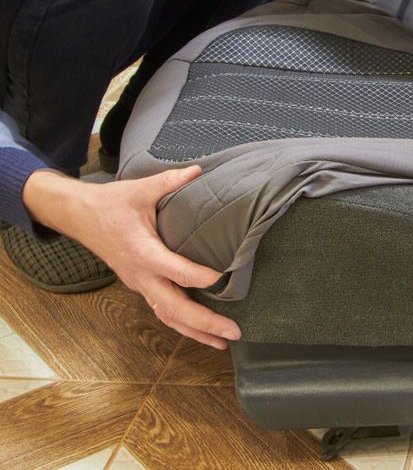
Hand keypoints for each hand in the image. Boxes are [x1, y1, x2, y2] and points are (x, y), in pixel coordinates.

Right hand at [23, 167, 240, 349]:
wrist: (79, 216)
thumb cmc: (110, 203)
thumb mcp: (139, 189)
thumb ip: (170, 182)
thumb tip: (199, 170)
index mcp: (142, 252)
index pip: (176, 272)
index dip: (201, 277)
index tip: (225, 277)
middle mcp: (141, 276)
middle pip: (174, 308)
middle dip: (205, 323)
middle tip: (234, 332)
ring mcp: (140, 285)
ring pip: (168, 316)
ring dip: (196, 331)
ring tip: (224, 342)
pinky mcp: (142, 286)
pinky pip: (163, 311)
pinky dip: (184, 325)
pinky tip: (204, 333)